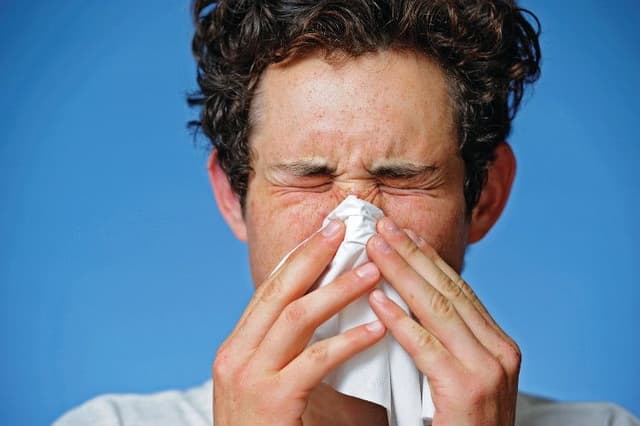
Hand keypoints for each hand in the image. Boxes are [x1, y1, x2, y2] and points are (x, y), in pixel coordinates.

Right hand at [212, 220, 385, 425]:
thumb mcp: (267, 382)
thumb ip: (287, 349)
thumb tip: (322, 310)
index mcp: (237, 346)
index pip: (269, 290)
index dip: (298, 257)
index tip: (325, 231)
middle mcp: (235, 355)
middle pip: (278, 291)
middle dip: (312, 255)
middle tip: (343, 227)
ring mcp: (248, 378)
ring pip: (296, 317)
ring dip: (337, 290)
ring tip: (372, 271)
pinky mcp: (271, 403)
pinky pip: (314, 362)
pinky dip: (347, 341)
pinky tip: (377, 328)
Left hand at [366, 217, 520, 425]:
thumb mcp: (456, 375)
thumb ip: (440, 339)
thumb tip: (404, 300)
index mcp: (497, 343)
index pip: (457, 289)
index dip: (427, 258)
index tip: (401, 232)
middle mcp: (500, 350)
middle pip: (447, 290)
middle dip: (411, 254)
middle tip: (382, 225)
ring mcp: (488, 370)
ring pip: (438, 309)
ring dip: (402, 274)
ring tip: (374, 248)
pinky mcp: (467, 391)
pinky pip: (426, 347)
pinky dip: (400, 321)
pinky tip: (377, 300)